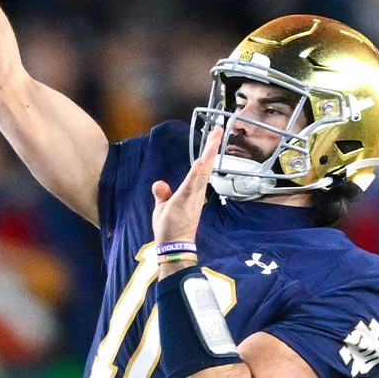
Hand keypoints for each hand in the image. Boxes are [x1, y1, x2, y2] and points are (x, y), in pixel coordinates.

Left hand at [153, 126, 221, 246]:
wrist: (174, 247)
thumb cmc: (169, 229)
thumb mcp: (162, 208)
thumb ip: (162, 194)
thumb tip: (159, 183)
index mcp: (191, 192)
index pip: (200, 169)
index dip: (207, 154)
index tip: (213, 138)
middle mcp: (196, 192)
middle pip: (205, 166)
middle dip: (212, 147)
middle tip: (219, 129)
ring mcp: (193, 196)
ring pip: (202, 171)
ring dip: (208, 154)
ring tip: (215, 137)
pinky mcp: (186, 201)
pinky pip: (193, 183)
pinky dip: (198, 172)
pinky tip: (202, 160)